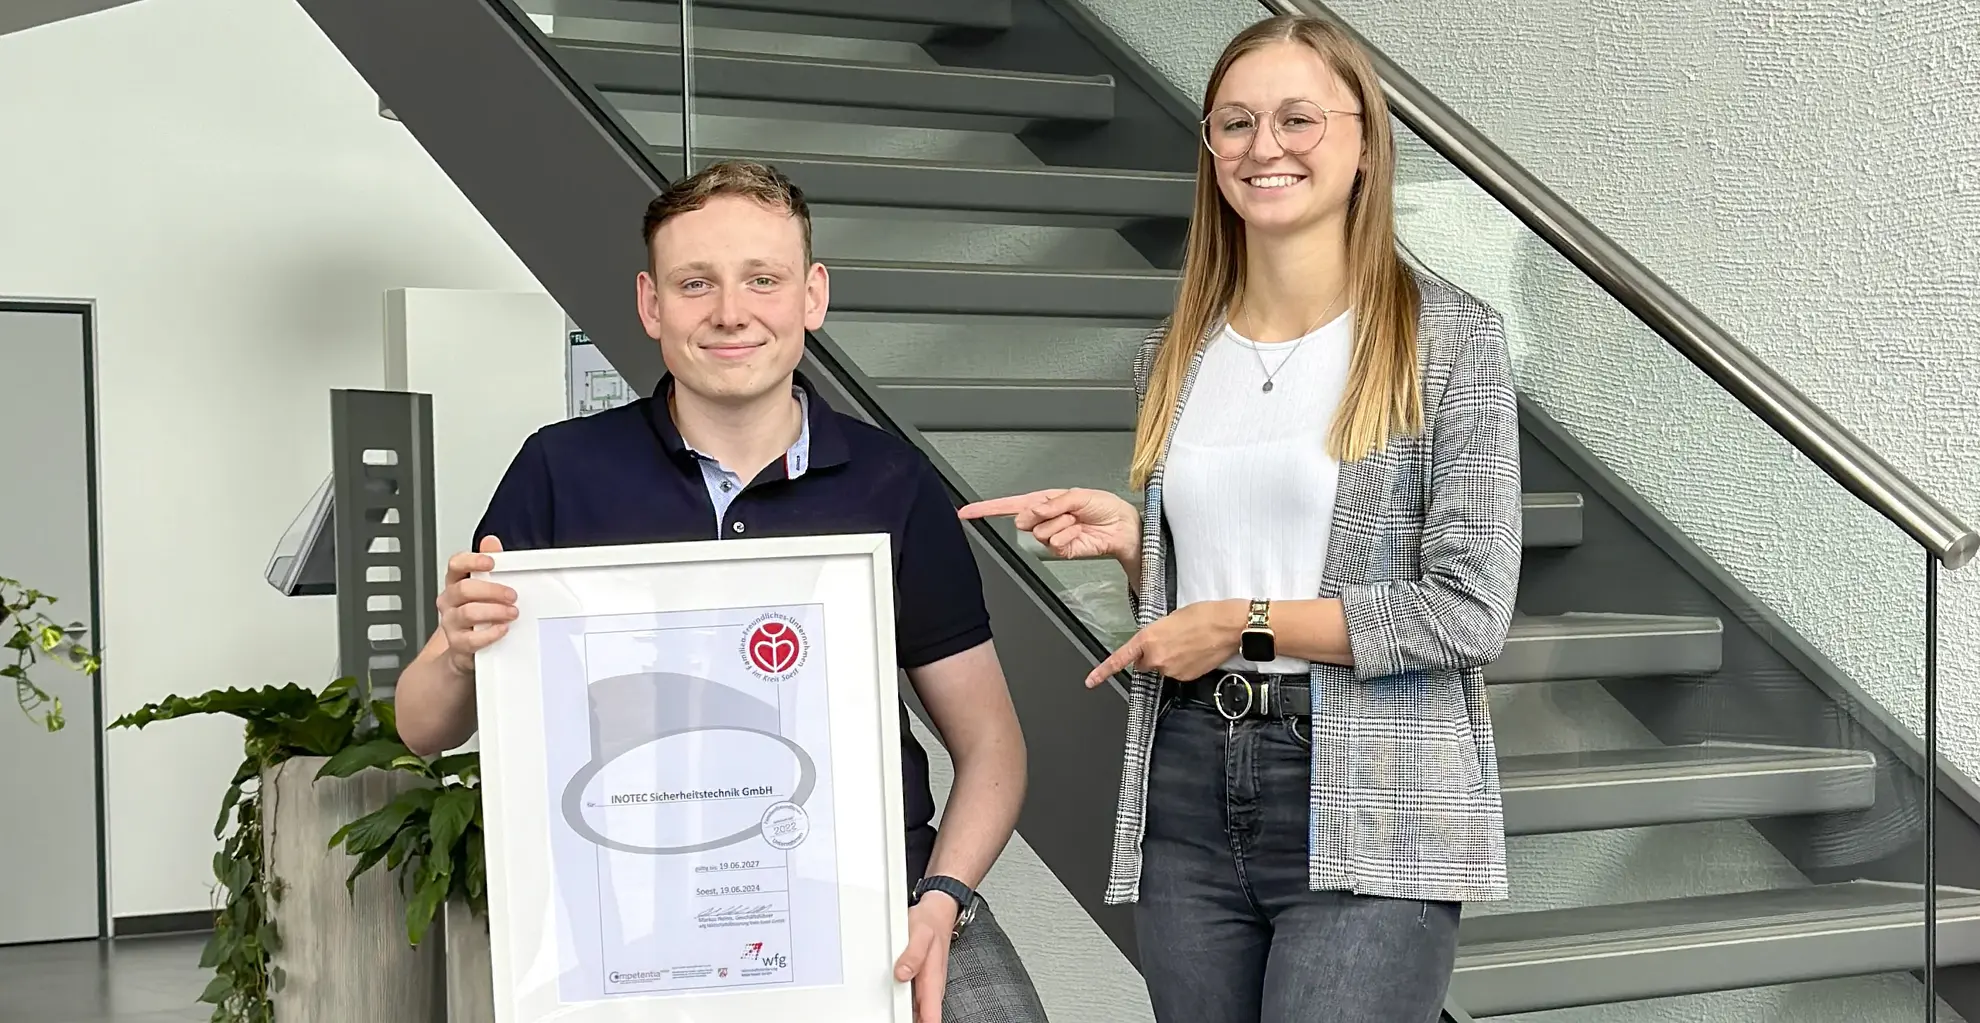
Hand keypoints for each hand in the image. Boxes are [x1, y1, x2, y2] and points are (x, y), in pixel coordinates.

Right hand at [436, 535, 515, 675]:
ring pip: (468, 613)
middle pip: (464, 589)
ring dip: (494, 611)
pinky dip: (490, 634)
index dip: (472, 560)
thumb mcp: (483, 587)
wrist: (463, 649)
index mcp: (455, 583)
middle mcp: (450, 602)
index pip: (456, 564)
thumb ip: (488, 565)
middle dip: (491, 590)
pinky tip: (502, 628)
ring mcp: (451, 623)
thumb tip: (491, 542)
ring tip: (512, 612)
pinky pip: (471, 639)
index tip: (491, 561)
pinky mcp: (458, 644)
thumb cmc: (476, 614)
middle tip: (512, 595)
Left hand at [894, 895, 959, 1022]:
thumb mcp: (920, 934)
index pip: (932, 1015)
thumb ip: (912, 954)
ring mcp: (928, 985)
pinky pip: (915, 1003)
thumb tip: (902, 974)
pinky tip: (897, 1011)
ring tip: (894, 1018)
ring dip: (910, 1018)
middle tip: (893, 1021)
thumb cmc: (929, 923)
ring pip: (920, 1012)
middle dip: (912, 1022)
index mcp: (933, 979)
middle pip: (926, 1018)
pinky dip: (909, 1011)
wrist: (937, 913)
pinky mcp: (922, 982)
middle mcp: (932, 986)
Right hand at [958, 487, 1138, 562]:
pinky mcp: (1061, 550)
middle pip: (1023, 519)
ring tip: (1076, 521)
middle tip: (1064, 511)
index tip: (966, 512)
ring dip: (1061, 523)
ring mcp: (1052, 535)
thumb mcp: (1078, 494)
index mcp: (1045, 501)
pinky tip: (1079, 531)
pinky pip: (1054, 543)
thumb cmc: (1105, 507)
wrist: (1122, 528)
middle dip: (1043, 513)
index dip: (986, 509)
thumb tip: (1034, 511)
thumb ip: (1053, 502)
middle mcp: (1045, 518)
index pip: (1009, 505)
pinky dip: (1069, 534)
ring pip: (1040, 532)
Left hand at [1085, 599, 1244, 687]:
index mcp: (1148, 639)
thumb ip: (1154, 634)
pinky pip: (1176, 672)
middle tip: (1169, 640)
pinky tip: (1194, 651)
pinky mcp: (1186, 678)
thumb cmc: (1203, 615)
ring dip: (1169, 658)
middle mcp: (1156, 659)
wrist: (1228, 626)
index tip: (1091, 681)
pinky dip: (1182, 664)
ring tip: (1187, 642)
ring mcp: (1171, 671)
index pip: (1120, 659)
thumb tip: (1153, 643)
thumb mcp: (1170, 618)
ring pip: (1162, 668)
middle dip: (1150, 655)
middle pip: (1144, 663)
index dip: (1103, 672)